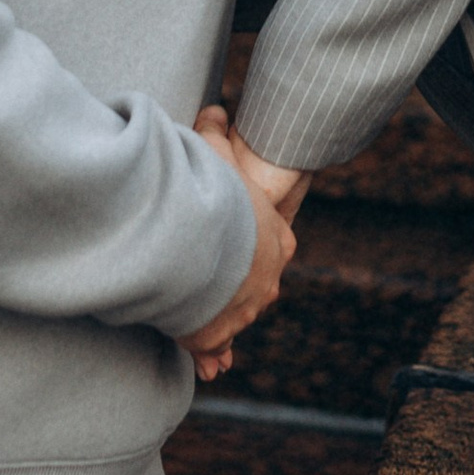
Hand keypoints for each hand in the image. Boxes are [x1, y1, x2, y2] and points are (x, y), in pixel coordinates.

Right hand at [179, 105, 296, 381]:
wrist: (196, 240)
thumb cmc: (211, 193)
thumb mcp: (216, 153)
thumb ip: (215, 133)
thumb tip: (216, 110)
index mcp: (277, 239)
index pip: (270, 243)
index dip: (248, 242)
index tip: (232, 244)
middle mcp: (267, 280)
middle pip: (251, 283)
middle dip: (232, 285)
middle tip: (208, 284)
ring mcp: (243, 310)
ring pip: (232, 316)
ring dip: (217, 317)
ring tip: (201, 320)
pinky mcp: (214, 334)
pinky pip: (212, 347)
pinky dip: (210, 354)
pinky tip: (211, 365)